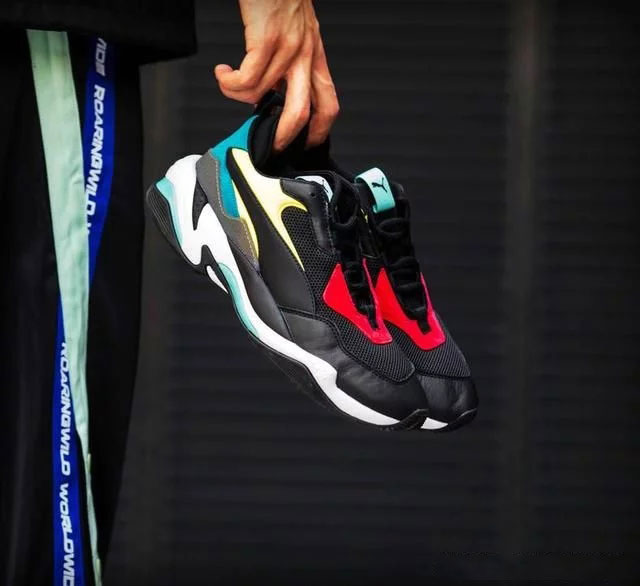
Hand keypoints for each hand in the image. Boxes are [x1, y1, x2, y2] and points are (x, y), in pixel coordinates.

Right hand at [215, 0, 338, 150]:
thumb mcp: (297, 31)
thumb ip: (290, 61)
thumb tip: (272, 90)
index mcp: (314, 55)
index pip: (329, 103)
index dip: (320, 130)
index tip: (307, 144)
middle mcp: (305, 54)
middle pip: (305, 111)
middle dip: (286, 136)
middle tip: (271, 146)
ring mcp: (287, 48)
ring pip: (262, 95)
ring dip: (238, 96)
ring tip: (228, 83)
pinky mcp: (265, 38)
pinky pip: (246, 79)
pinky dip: (228, 83)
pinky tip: (222, 72)